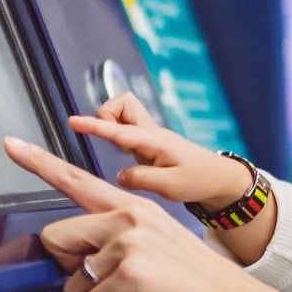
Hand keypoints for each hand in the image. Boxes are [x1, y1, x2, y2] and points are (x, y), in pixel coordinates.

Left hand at [2, 136, 291, 291]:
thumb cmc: (199, 288)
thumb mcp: (157, 251)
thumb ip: (117, 246)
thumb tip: (79, 270)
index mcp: (135, 208)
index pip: (76, 179)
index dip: (38, 162)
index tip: (11, 144)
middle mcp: (129, 216)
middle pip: (56, 240)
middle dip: (72, 275)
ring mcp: (130, 242)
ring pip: (72, 285)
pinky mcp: (132, 273)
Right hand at [72, 94, 254, 206]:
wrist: (217, 177)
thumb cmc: (198, 180)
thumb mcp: (171, 186)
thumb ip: (142, 180)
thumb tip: (120, 175)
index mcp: (155, 141)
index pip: (120, 130)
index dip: (96, 126)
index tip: (73, 122)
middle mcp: (150, 133)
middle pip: (123, 104)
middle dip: (105, 115)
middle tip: (104, 138)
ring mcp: (149, 135)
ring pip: (122, 114)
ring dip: (111, 126)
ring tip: (118, 150)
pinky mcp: (148, 142)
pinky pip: (125, 128)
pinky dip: (117, 135)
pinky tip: (124, 154)